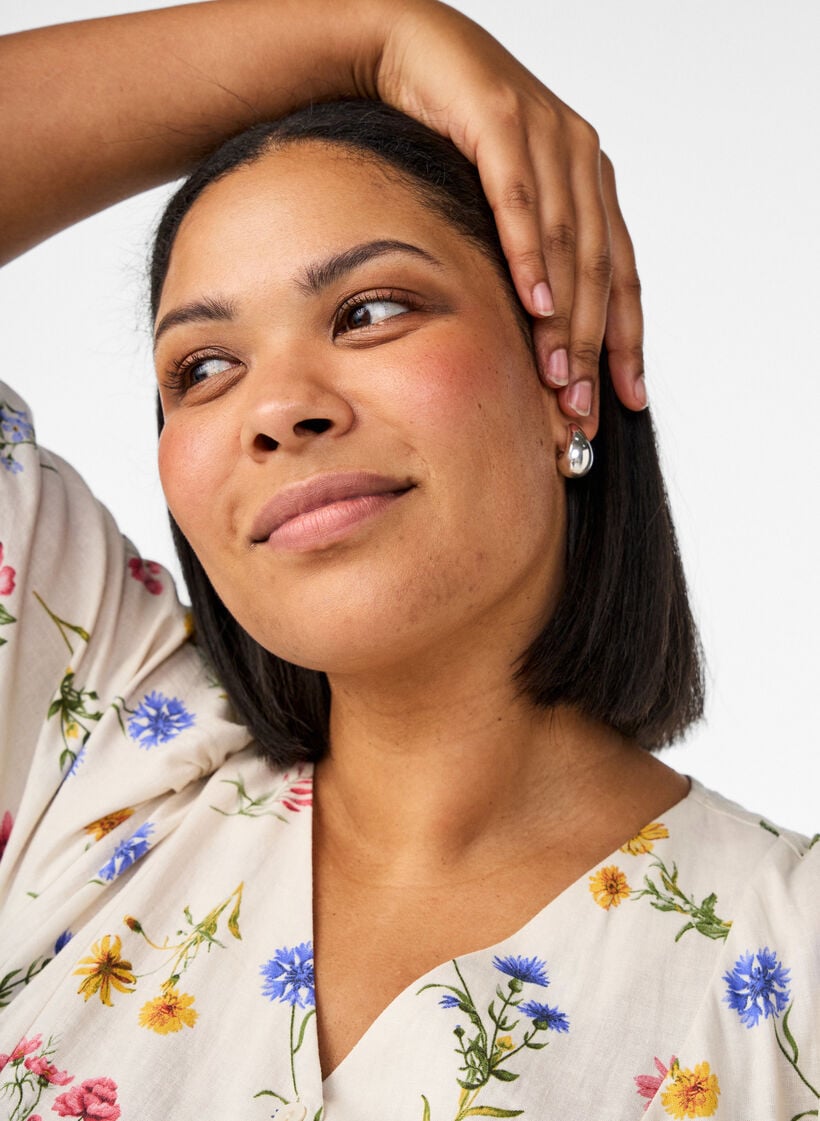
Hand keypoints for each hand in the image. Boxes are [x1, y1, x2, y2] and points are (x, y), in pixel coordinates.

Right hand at [377, 0, 644, 430]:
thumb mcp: (503, 200)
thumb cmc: (454, 134)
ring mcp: (547, 135)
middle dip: (591, 348)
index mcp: (591, 183)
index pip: (620, 275)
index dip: (626, 341)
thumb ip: (530, 252)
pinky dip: (529, 253)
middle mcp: (582, 160)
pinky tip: (534, 301)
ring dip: (563, 316)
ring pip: (567, 243)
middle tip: (583, 408)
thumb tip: (532, 330)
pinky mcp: (502, 119)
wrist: (410, 51)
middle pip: (599, 270)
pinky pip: (518, 199)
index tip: (629, 399)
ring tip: (558, 376)